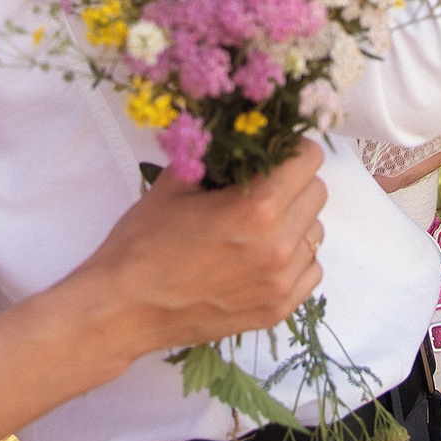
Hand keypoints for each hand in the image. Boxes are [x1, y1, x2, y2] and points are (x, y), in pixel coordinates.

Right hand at [75, 146, 326, 356]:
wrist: (123, 310)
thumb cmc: (142, 243)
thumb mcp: (175, 183)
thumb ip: (216, 153)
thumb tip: (242, 131)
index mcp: (256, 208)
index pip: (309, 158)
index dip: (291, 148)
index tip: (272, 154)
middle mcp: (278, 246)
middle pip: (317, 192)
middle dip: (293, 182)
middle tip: (260, 187)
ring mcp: (280, 282)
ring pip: (316, 232)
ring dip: (294, 221)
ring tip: (256, 226)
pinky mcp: (277, 310)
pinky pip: (310, 269)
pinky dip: (293, 258)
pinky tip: (259, 257)